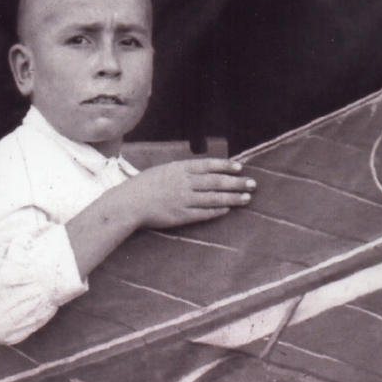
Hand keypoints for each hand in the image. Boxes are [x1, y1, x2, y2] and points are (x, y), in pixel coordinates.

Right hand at [125, 159, 255, 228]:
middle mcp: (185, 182)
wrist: (128, 203)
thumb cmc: (142, 186)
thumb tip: (201, 171)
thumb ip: (181, 171)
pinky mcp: (181, 215)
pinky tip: (227, 209)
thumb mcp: (162, 170)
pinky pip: (203, 213)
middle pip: (217, 182)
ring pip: (214, 198)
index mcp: (180, 168)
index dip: (226, 166)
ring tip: (246, 198)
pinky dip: (217, 210)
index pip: (209, 165)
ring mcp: (184, 199)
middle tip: (253, 184)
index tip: (240, 168)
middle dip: (237, 183)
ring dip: (232, 198)